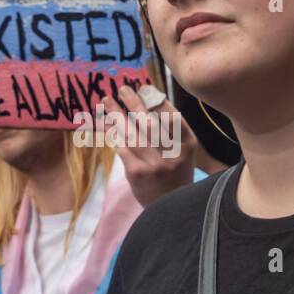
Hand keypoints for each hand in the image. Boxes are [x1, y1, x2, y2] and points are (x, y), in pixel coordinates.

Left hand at [102, 85, 197, 206]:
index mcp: (187, 145)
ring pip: (132, 133)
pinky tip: (106, 122)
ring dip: (117, 114)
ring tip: (107, 101)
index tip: (143, 88)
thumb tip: (148, 101)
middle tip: (122, 89)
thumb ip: (172, 129)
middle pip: (150, 122)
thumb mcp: (184, 151)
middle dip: (134, 102)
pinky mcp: (137, 173)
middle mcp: (172, 154)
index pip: (171, 116)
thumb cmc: (176, 172)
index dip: (155, 99)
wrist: (170, 205)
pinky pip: (122, 147)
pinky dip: (113, 133)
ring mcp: (154, 164)